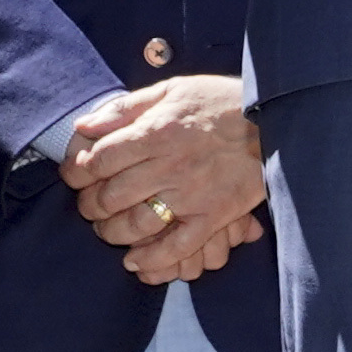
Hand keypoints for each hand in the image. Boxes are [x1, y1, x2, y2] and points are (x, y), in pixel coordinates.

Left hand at [66, 74, 264, 283]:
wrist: (276, 120)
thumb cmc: (221, 102)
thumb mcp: (172, 90)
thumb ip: (126, 108)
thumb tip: (84, 125)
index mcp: (156, 132)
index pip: (99, 159)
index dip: (77, 171)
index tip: (74, 176)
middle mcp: (170, 165)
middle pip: (111, 196)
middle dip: (89, 205)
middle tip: (89, 206)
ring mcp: (192, 194)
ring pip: (137, 225)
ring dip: (113, 233)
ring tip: (107, 231)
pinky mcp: (214, 216)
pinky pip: (178, 247)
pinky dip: (153, 260)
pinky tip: (136, 261)